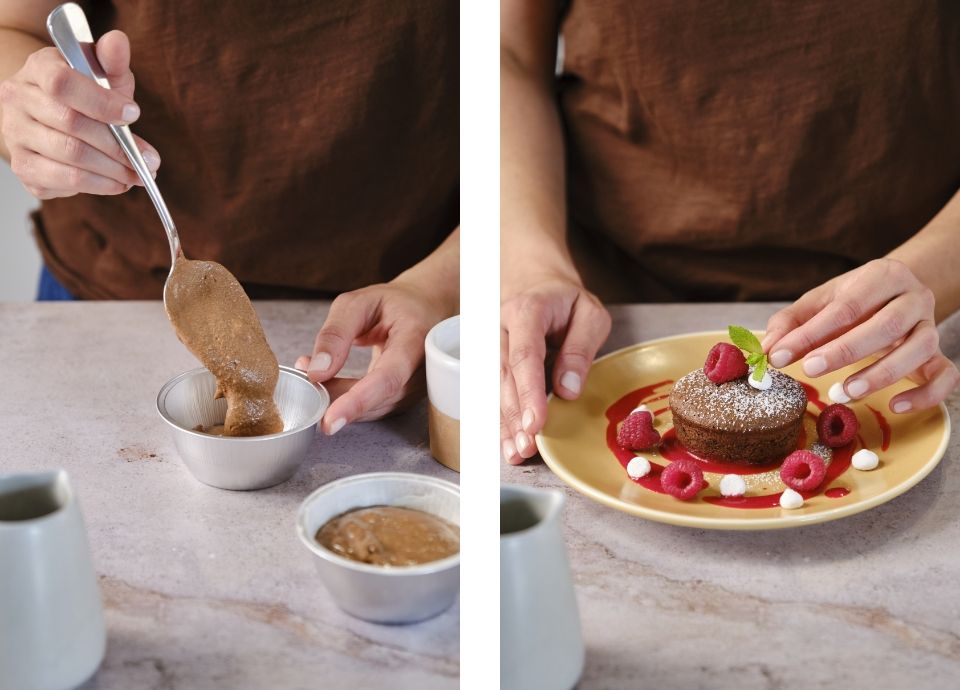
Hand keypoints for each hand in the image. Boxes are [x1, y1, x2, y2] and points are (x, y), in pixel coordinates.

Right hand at [0, 31, 159, 198]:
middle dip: (118, 147)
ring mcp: (16, 136)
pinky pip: (65, 181)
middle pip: (71, 126)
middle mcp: (18, 101)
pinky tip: (117, 182)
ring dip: (113, 170)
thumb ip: (111, 61)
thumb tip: (118, 41)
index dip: (102, 102)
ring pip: (71, 157)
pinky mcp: (26, 168)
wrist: (52, 115)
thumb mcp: (101, 72)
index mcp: (37, 69)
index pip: (63, 84)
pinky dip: (99, 185)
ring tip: (137, 174)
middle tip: (148, 161)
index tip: (134, 114)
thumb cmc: (84, 92)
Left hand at [294, 282, 453, 433]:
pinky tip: (328, 383)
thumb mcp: (359, 303)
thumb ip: (336, 333)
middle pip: (378, 399)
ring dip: (339, 399)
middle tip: (303, 380)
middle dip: (337, 398)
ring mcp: (417, 387)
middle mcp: (424, 370)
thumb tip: (316, 372)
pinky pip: (374, 408)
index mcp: (416, 339)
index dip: (358, 401)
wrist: (423, 310)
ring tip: (312, 374)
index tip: (329, 420)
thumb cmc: (392, 304)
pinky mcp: (406, 397)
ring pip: (374, 409)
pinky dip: (347, 400)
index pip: (388, 378)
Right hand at [501, 273, 610, 463]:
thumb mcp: (590, 313)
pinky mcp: (488, 360)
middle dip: (514, 415)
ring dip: (504, 423)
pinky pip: (491, 392)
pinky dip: (500, 419)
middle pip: (503, 376)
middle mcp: (498, 329)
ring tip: (517, 453)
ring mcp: (489, 345)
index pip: (524, 355)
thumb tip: (568, 389)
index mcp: (526, 311)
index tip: (537, 422)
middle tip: (527, 446)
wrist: (536, 283)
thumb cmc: (567, 301)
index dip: (529, 392)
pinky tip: (508, 443)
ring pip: (492, 388)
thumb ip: (581, 348)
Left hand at [762, 258, 959, 412]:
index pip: (846, 307)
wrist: (898, 291)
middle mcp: (913, 298)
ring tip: (846, 392)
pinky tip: (895, 406)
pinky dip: (925, 394)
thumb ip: (791, 322)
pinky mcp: (940, 355)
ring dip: (882, 374)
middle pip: (887, 325)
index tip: (779, 356)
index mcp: (882, 276)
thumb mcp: (819, 301)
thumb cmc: (853, 299)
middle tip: (809, 369)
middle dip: (846, 350)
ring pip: (919, 349)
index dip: (811, 333)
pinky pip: (946, 376)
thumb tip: (764, 350)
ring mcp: (931, 326)